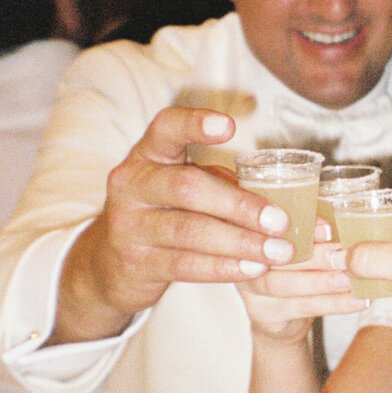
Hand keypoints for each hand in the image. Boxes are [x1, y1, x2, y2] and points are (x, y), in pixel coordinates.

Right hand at [52, 109, 297, 341]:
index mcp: (147, 155)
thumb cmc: (163, 213)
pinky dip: (224, 267)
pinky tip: (253, 268)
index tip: (230, 126)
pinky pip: (185, 265)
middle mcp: (132, 185)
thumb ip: (218, 182)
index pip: (165, 128)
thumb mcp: (181, 188)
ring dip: (240, 242)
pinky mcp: (137, 263)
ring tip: (277, 252)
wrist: (111, 262)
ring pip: (189, 231)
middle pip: (187, 188)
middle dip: (239, 205)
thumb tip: (279, 199)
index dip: (194, 124)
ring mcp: (129, 225)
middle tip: (280, 221)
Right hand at [238, 230, 367, 342]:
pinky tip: (356, 300)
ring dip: (320, 282)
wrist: (282, 314)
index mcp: (247, 226)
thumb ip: (310, 225)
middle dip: (312, 255)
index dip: (297, 226)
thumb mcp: (300, 237)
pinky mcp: (263, 314)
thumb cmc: (296, 263)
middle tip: (343, 254)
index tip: (327, 229)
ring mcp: (249, 288)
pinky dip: (332, 304)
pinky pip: (299, 308)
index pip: (265, 223)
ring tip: (349, 279)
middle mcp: (239, 256)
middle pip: (271, 255)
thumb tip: (345, 217)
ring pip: (282, 285)